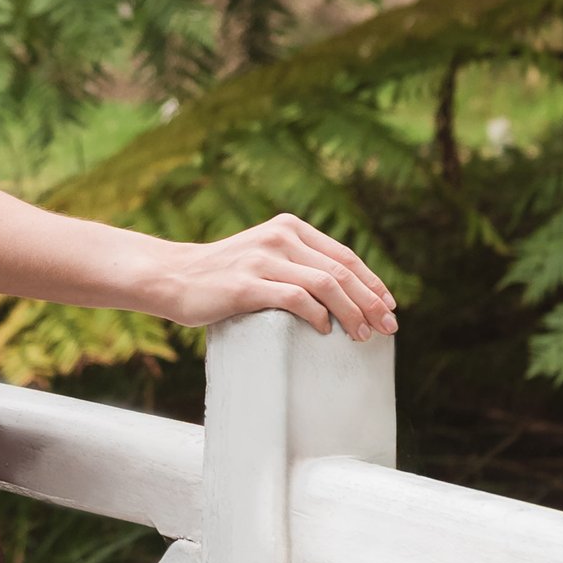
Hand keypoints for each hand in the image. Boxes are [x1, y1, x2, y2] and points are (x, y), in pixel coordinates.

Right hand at [144, 215, 397, 340]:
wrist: (172, 276)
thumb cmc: (222, 276)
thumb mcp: (263, 257)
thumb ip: (296, 264)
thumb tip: (341, 295)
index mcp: (289, 228)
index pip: (344, 256)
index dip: (372, 282)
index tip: (390, 306)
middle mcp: (279, 237)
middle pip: (341, 271)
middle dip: (371, 301)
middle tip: (388, 328)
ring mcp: (262, 259)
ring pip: (324, 284)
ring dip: (351, 312)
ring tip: (363, 335)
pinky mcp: (247, 284)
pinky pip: (294, 298)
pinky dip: (317, 315)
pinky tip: (326, 330)